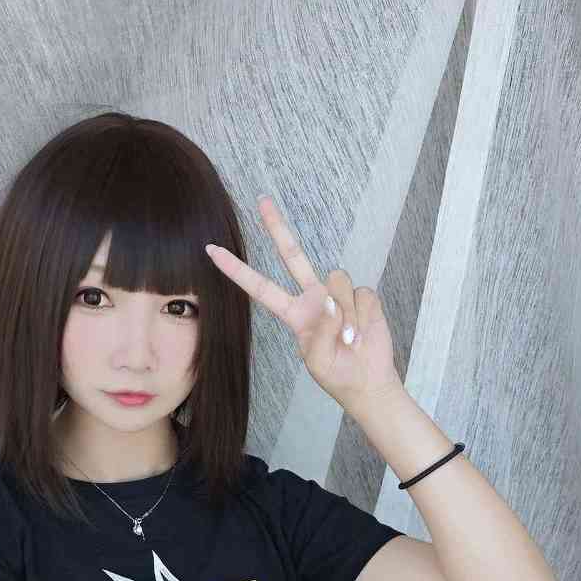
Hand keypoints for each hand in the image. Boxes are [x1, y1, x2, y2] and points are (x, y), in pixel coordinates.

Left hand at [205, 195, 402, 412]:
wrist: (368, 380)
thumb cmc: (337, 373)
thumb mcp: (317, 360)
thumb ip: (320, 331)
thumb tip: (329, 302)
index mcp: (293, 313)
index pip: (259, 287)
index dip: (236, 270)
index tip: (212, 250)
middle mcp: (313, 297)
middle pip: (292, 254)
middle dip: (277, 227)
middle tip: (262, 199)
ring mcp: (337, 294)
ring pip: (336, 280)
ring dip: (345, 313)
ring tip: (349, 339)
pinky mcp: (362, 296)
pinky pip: (360, 294)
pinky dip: (361, 316)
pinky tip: (362, 333)